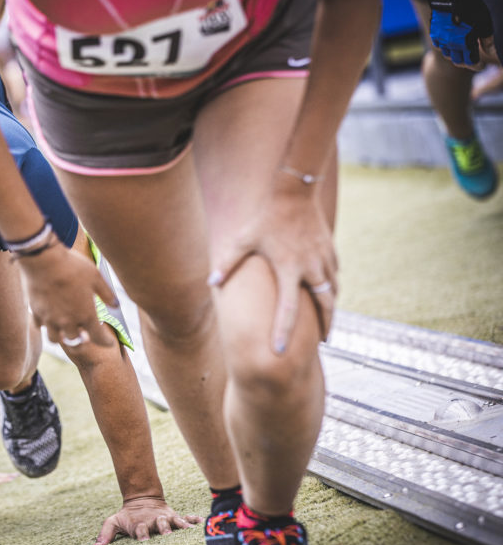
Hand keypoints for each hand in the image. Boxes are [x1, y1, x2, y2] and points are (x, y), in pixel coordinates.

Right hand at [18, 244, 118, 347]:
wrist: (43, 260)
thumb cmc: (72, 266)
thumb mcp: (95, 277)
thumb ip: (106, 294)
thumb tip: (116, 305)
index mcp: (86, 314)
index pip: (99, 337)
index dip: (106, 342)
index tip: (109, 343)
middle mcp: (68, 321)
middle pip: (75, 340)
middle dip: (82, 339)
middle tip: (84, 333)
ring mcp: (50, 319)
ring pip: (55, 339)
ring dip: (62, 336)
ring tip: (64, 330)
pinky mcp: (36, 312)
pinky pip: (40, 325)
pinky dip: (45, 325)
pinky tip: (48, 317)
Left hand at [92, 495, 201, 544]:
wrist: (141, 497)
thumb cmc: (127, 516)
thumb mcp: (114, 521)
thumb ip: (105, 533)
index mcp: (140, 524)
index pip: (140, 530)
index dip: (141, 534)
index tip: (143, 541)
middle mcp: (154, 521)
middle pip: (160, 525)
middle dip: (163, 530)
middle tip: (167, 535)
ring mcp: (165, 518)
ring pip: (174, 521)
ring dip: (180, 525)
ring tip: (187, 531)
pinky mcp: (175, 517)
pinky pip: (186, 518)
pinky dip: (194, 520)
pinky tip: (201, 522)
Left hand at [210, 186, 336, 353]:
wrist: (294, 192)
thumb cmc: (265, 218)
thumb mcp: (242, 240)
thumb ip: (227, 263)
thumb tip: (211, 283)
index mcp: (289, 269)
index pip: (288, 310)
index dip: (283, 332)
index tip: (280, 352)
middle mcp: (311, 268)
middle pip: (325, 306)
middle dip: (326, 326)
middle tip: (324, 342)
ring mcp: (324, 259)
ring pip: (333, 291)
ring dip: (331, 307)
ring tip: (327, 321)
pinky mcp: (330, 250)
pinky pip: (334, 274)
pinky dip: (331, 286)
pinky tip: (327, 292)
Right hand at [429, 0, 492, 69]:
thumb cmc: (472, 8)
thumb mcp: (485, 24)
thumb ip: (487, 40)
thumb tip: (490, 52)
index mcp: (465, 44)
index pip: (471, 62)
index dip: (477, 66)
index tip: (481, 66)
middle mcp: (452, 45)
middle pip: (458, 61)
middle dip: (466, 62)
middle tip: (471, 58)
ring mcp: (442, 39)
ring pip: (447, 54)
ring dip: (454, 54)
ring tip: (461, 50)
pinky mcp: (434, 33)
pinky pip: (439, 45)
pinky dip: (444, 47)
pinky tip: (450, 42)